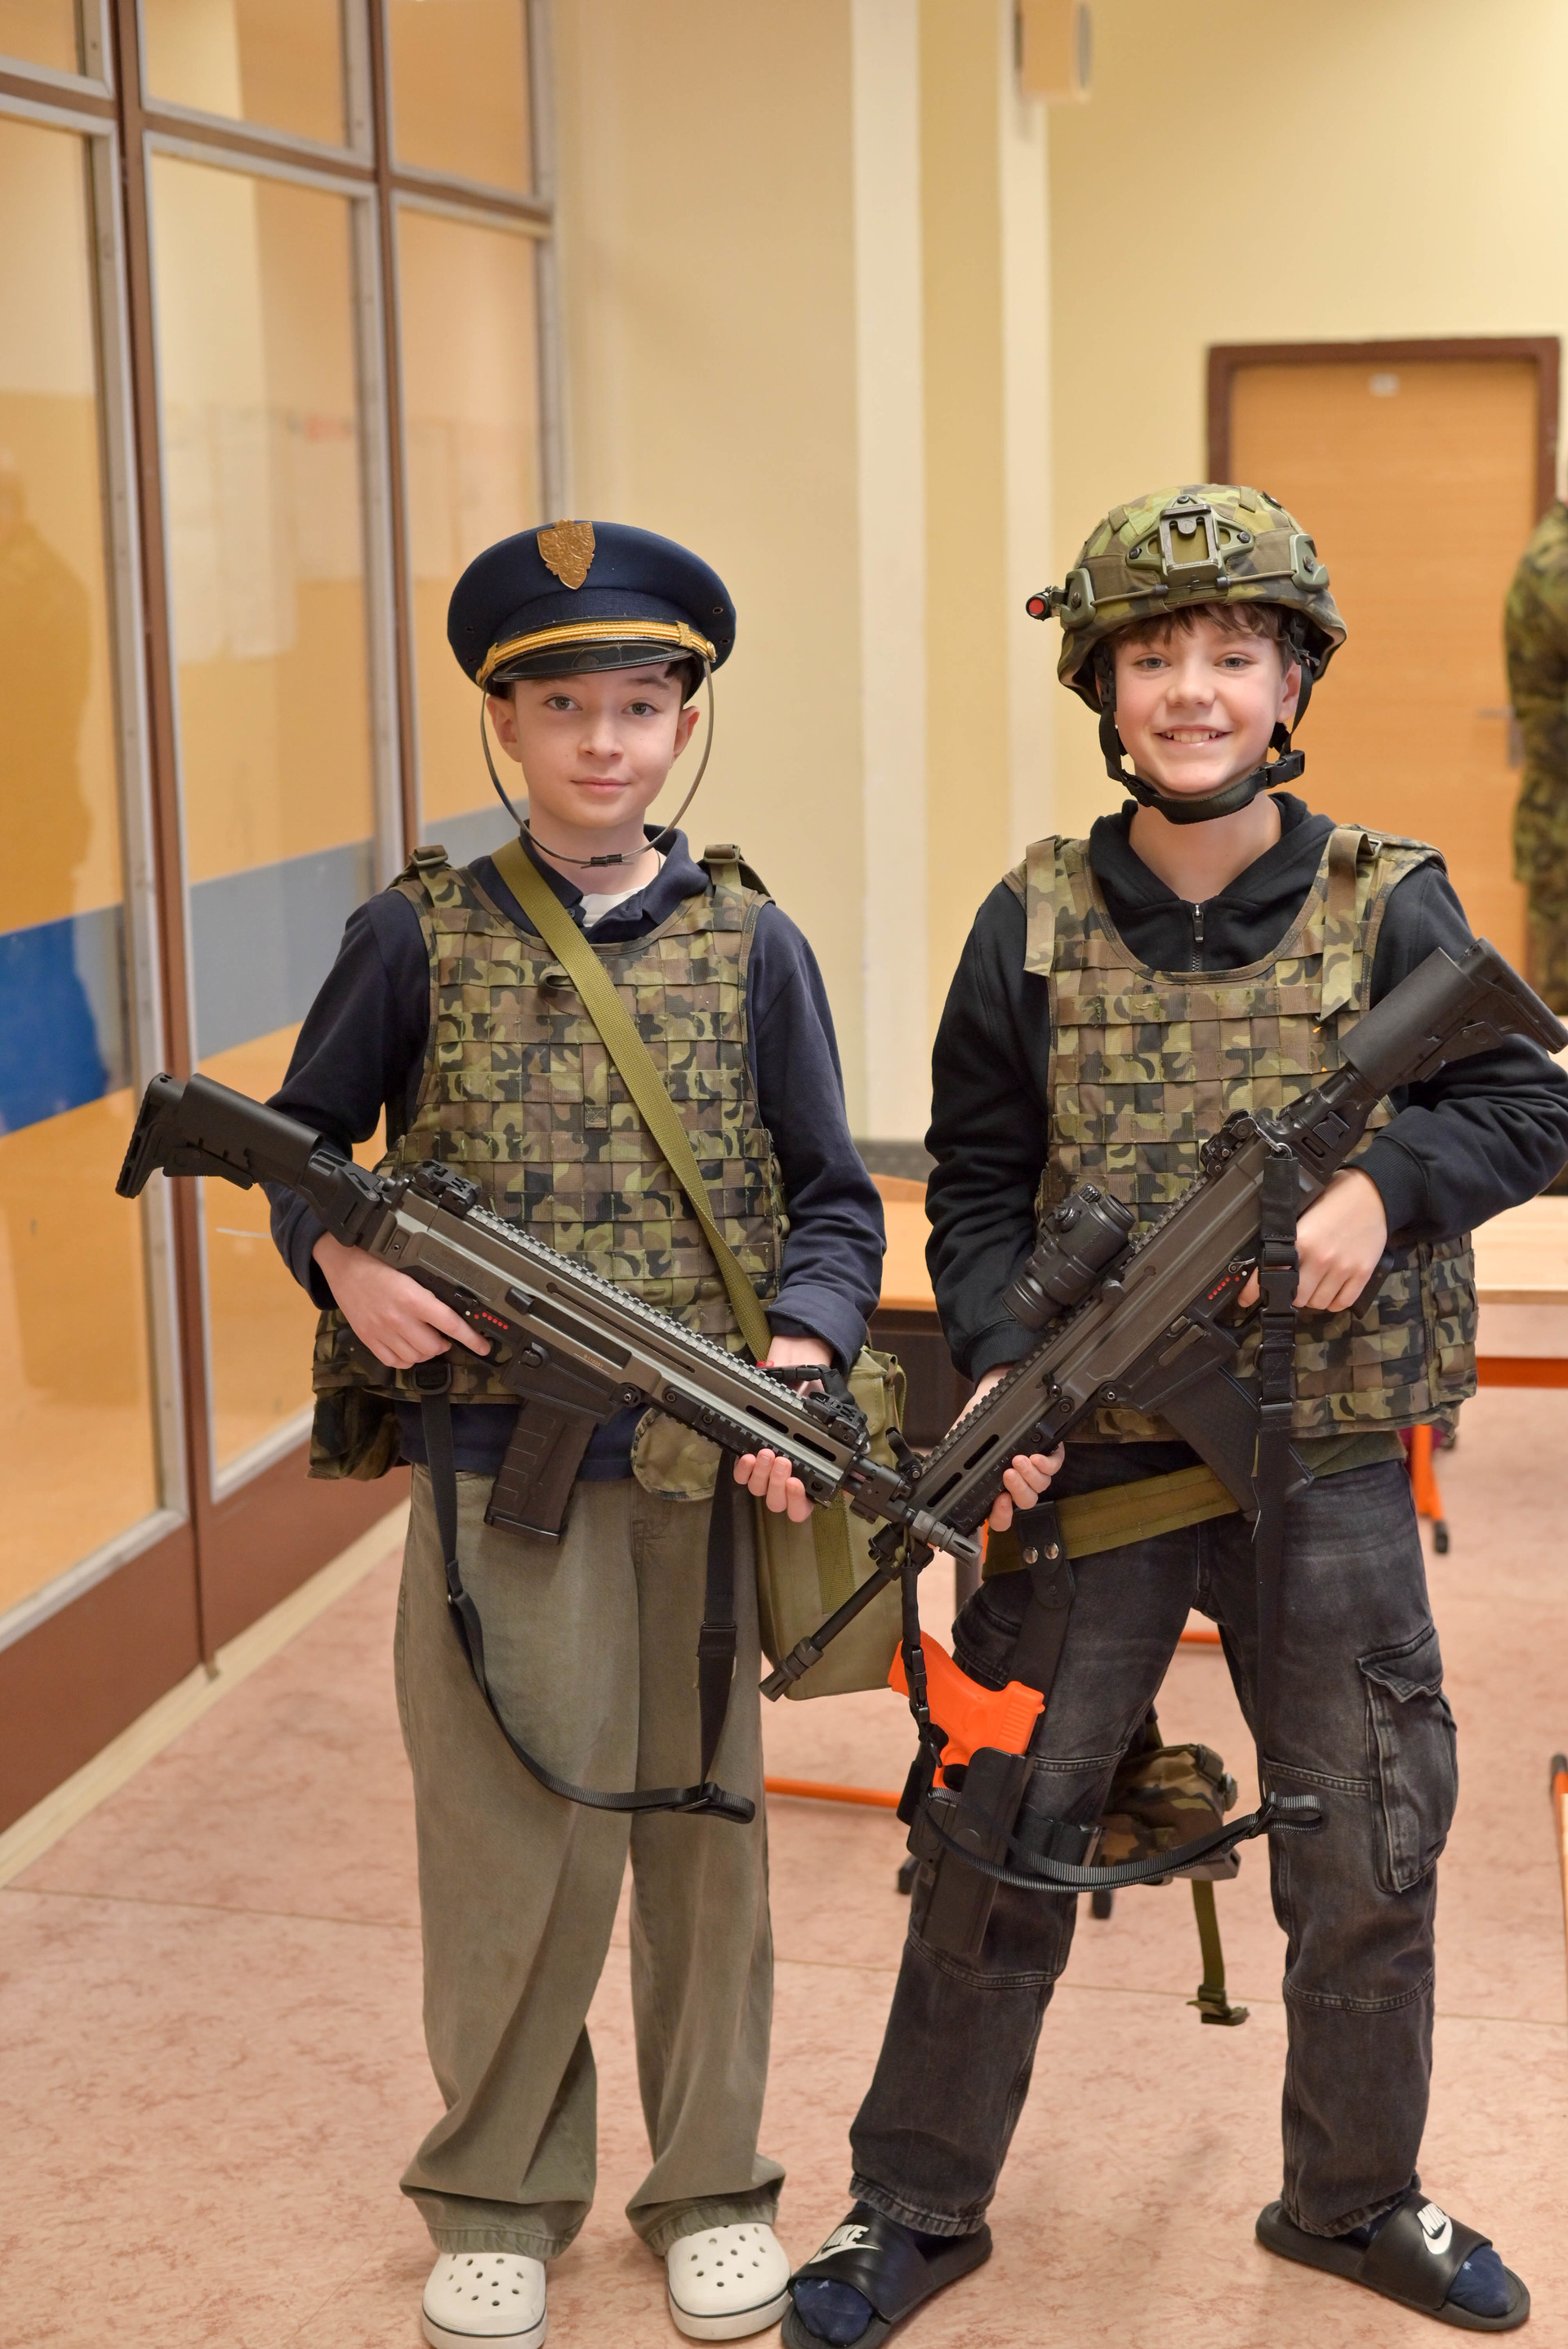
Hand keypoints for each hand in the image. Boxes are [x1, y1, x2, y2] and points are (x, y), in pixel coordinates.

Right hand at [313, 1233, 490, 1369]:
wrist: (343, 1264)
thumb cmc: (376, 1262)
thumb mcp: (409, 1270)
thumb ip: (429, 1290)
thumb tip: (454, 1304)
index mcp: (412, 1298)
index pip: (450, 1324)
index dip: (471, 1338)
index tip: (483, 1346)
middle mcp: (397, 1318)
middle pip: (433, 1347)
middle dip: (445, 1344)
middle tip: (445, 1336)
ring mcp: (381, 1331)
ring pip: (415, 1357)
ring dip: (426, 1353)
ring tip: (427, 1341)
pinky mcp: (368, 1338)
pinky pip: (394, 1361)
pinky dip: (406, 1359)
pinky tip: (408, 1348)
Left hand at [732, 1331, 833, 1519]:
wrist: (796, 1374)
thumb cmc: (815, 1400)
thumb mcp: (833, 1423)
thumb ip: (841, 1449)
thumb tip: (857, 1470)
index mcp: (809, 1478)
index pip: (803, 1507)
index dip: (799, 1501)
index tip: (797, 1483)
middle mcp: (785, 1479)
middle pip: (777, 1501)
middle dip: (777, 1483)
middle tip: (782, 1461)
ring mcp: (764, 1470)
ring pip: (757, 1489)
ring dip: (761, 1473)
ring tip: (766, 1452)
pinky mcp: (746, 1458)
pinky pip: (739, 1475)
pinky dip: (742, 1467)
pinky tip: (747, 1455)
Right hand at [963, 1365, 1065, 1531]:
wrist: (992, 1393)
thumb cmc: (976, 1420)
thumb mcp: (962, 1439)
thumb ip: (955, 1458)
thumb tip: (939, 1470)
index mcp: (995, 1487)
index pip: (1000, 1516)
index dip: (1001, 1516)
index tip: (998, 1503)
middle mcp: (1017, 1482)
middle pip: (1025, 1501)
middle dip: (1019, 1490)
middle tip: (1008, 1474)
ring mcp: (1034, 1469)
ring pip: (1040, 1485)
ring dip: (1030, 1475)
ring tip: (1020, 1459)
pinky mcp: (1049, 1453)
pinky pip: (1054, 1466)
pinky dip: (1047, 1464)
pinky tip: (1037, 1456)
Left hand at [1236, 1166, 1388, 1314]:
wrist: (1372, 1193)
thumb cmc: (1335, 1199)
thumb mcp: (1302, 1214)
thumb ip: (1287, 1239)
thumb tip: (1266, 1261)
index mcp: (1301, 1240)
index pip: (1270, 1274)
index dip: (1254, 1291)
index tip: (1247, 1299)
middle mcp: (1321, 1258)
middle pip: (1297, 1297)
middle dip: (1292, 1294)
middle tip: (1294, 1284)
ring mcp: (1343, 1268)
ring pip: (1319, 1303)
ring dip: (1313, 1298)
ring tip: (1315, 1284)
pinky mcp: (1362, 1273)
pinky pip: (1342, 1302)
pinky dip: (1334, 1301)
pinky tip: (1332, 1289)